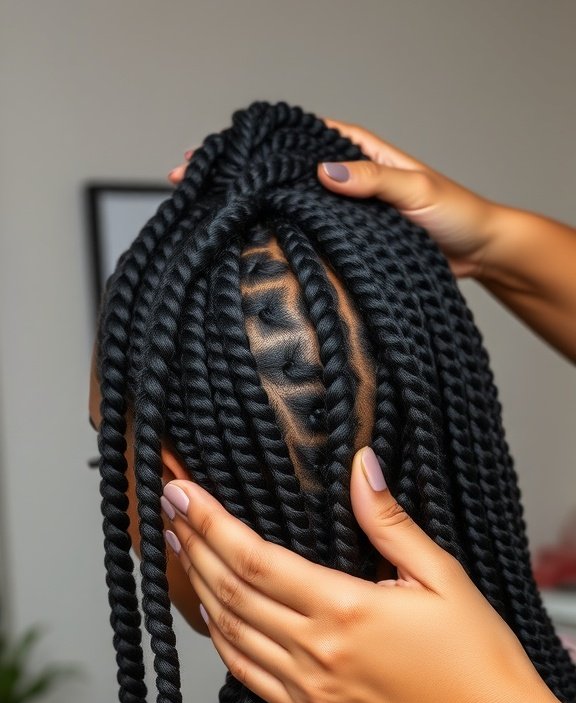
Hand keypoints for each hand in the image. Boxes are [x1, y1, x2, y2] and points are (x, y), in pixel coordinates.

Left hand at [162, 447, 544, 702]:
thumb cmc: (477, 659)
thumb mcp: (444, 577)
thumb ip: (389, 522)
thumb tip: (361, 465)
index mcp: (346, 609)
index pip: (254, 557)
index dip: (210, 521)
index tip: (182, 490)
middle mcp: (316, 651)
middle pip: (230, 589)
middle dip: (191, 542)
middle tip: (168, 506)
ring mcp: (307, 689)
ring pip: (228, 631)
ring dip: (197, 586)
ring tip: (179, 547)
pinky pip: (244, 674)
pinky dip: (219, 639)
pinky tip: (210, 613)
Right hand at [167, 118, 500, 278]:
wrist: (479, 252)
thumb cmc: (455, 213)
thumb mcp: (416, 190)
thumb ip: (373, 180)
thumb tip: (324, 172)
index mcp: (356, 151)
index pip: (292, 140)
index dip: (249, 146)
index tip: (211, 154)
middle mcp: (343, 178)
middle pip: (278, 172)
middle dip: (234, 176)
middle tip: (189, 183)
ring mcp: (340, 211)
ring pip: (285, 205)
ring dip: (246, 209)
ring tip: (204, 216)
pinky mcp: (346, 242)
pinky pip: (304, 236)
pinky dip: (274, 239)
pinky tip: (244, 248)